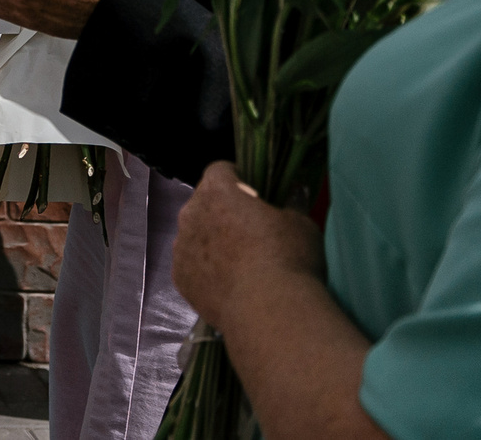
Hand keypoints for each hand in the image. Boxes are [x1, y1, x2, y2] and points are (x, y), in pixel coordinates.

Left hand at [173, 160, 322, 328]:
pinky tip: (228, 285)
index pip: (220, 170)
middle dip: (222, 210)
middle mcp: (191, 213)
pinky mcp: (179, 277)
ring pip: (194, 234)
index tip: (253, 194)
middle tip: (249, 231)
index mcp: (217, 191)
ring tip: (239, 264)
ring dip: (211, 241)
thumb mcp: (301, 224)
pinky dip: (205, 270)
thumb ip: (290, 205)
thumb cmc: (288, 259)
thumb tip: (290, 196)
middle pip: (204, 202)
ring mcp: (181, 246)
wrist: (269, 311)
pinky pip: (191, 265)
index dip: (237, 178)